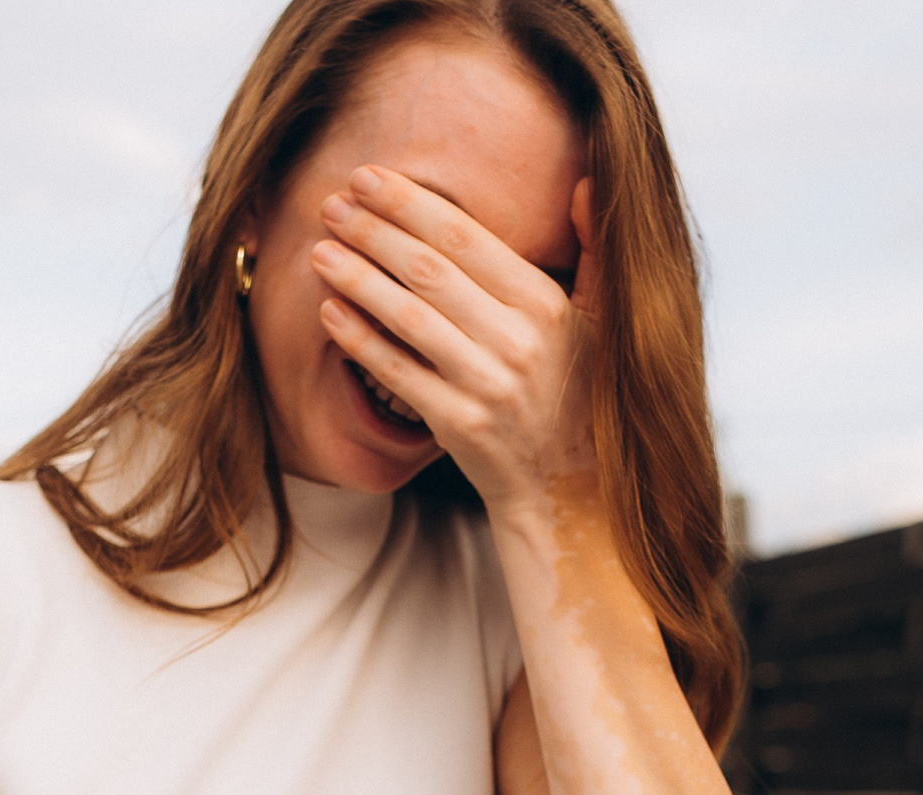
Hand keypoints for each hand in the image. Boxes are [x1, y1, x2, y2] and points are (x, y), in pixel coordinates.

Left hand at [311, 166, 594, 511]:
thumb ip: (595, 251)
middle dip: (372, 230)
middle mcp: (518, 340)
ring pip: (407, 316)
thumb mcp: (601, 323)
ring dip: (356, 277)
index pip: (465, 238)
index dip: (410, 204)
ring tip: (320, 249)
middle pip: (428, 269)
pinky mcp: (458, 424)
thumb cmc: (577, 396)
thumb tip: (589, 183)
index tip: (368, 177)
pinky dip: (360, 338)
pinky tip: (331, 309)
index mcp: (546, 304)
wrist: (566, 488)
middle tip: (331, 203)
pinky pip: (397, 371)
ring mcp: (486, 384)